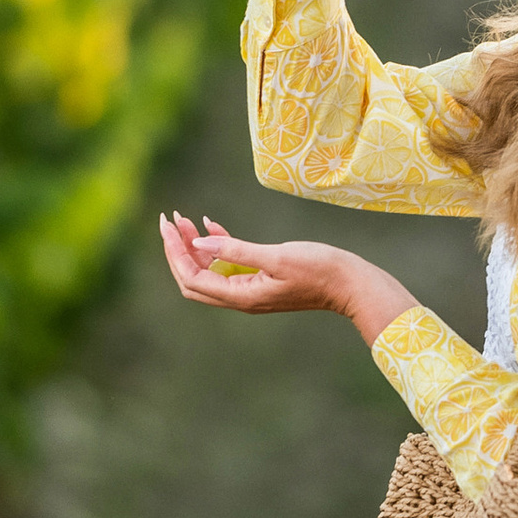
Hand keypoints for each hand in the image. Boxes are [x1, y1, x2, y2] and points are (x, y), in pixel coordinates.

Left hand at [159, 211, 358, 315]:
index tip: (167, 226)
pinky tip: (211, 226)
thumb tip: (198, 243)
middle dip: (177, 250)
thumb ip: (236, 250)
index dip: (174, 253)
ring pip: (209, 271)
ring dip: (194, 247)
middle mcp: (241, 298)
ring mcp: (250, 290)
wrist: (351, 284)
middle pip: (194, 278)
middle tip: (169, 221)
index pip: (192, 278)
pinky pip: (229, 267)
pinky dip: (216, 247)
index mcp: (241, 296)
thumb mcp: (276, 256)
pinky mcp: (261, 281)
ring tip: (184, 219)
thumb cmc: (319, 269)